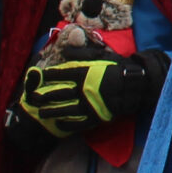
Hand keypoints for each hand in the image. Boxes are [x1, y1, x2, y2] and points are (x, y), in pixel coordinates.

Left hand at [17, 51, 165, 137]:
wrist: (138, 83)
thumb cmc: (119, 67)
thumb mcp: (100, 55)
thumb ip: (81, 52)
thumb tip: (65, 49)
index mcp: (82, 73)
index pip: (57, 74)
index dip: (46, 76)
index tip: (40, 76)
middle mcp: (82, 89)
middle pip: (56, 94)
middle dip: (43, 96)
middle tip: (33, 98)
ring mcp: (88, 104)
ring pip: (62, 110)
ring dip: (50, 111)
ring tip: (42, 112)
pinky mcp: (95, 116)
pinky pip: (77, 122)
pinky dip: (66, 123)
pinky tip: (59, 123)